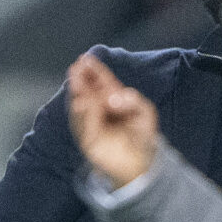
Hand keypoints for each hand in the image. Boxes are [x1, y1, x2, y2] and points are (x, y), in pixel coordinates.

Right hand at [67, 54, 158, 187]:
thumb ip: (132, 100)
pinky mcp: (88, 140)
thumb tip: (113, 97)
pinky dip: (83, 114)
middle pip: (86, 91)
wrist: (140, 161)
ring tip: (77, 83)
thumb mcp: (144, 111)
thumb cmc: (141, 133)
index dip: (93, 70)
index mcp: (110, 98)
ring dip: (79, 94)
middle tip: (77, 69)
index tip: (86, 59)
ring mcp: (90, 123)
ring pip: (81, 107)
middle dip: (81, 80)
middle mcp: (97, 108)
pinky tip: (81, 102)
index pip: (100, 81)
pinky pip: (84, 126)